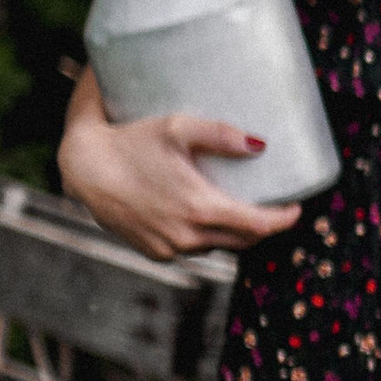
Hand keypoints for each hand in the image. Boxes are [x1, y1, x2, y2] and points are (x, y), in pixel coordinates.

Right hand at [58, 73, 297, 260]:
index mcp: (201, 209)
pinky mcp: (154, 252)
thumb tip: (261, 143)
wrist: (84, 168)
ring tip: (241, 211)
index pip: (259, 226)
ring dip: (233, 233)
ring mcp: (170, 248)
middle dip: (263, 227)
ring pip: (217, 247)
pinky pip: (191, 249)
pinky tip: (205, 220)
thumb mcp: (177, 127)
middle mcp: (188, 236)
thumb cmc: (131, 141)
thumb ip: (221, 134)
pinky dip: (204, 237)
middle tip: (274, 207)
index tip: (297, 208)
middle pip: (243, 241)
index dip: (283, 220)